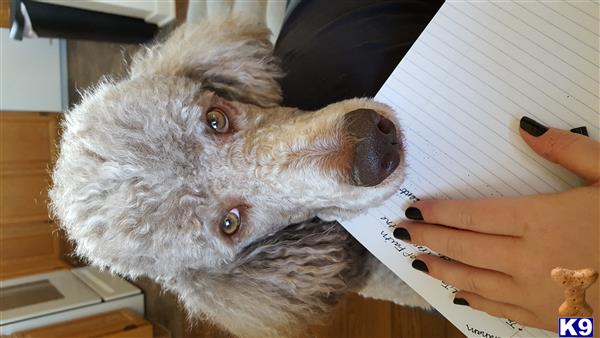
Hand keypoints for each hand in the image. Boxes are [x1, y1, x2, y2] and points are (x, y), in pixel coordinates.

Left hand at [396, 117, 598, 331]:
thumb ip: (569, 151)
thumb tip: (526, 126)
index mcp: (541, 220)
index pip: (473, 214)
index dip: (439, 211)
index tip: (415, 207)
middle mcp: (529, 258)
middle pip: (465, 246)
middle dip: (429, 237)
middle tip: (402, 232)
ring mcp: (537, 294)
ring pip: (475, 279)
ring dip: (441, 269)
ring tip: (416, 260)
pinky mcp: (551, 319)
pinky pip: (502, 309)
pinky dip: (476, 299)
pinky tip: (459, 293)